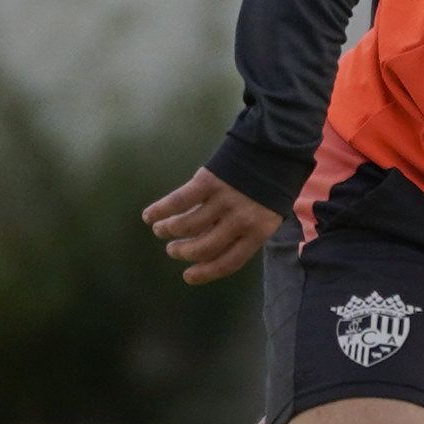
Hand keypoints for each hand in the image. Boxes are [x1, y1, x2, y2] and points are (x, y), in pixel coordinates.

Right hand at [143, 167, 274, 284]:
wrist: (274, 147)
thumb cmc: (271, 185)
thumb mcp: (267, 215)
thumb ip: (243, 232)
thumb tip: (211, 246)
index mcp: (258, 232)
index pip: (228, 262)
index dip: (205, 273)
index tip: (187, 276)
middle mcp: (240, 220)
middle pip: (203, 247)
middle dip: (182, 252)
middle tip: (172, 250)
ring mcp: (223, 200)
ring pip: (187, 225)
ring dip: (168, 230)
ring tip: (160, 230)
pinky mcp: (208, 181)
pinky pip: (179, 201)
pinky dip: (160, 210)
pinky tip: (149, 215)